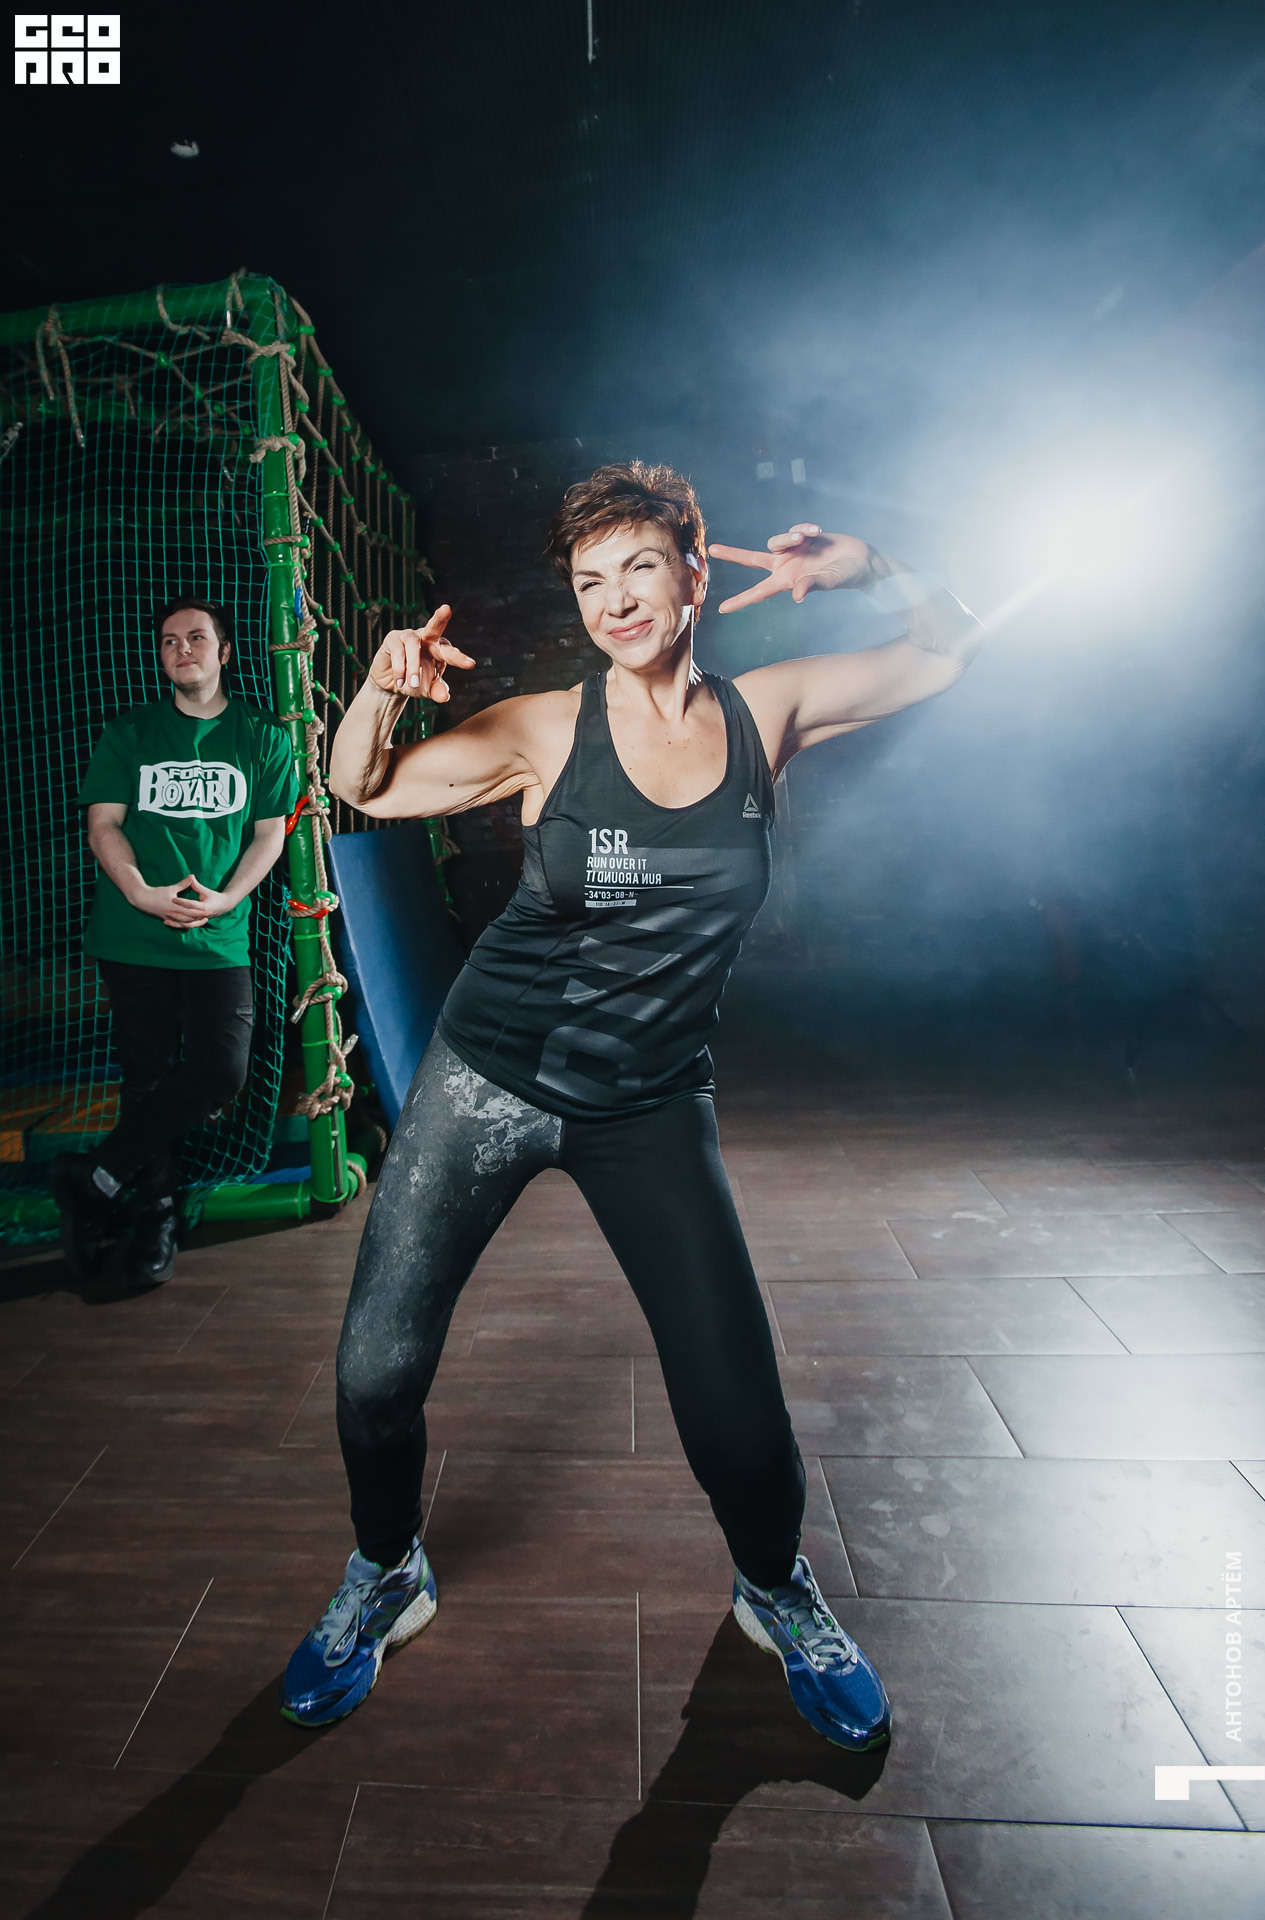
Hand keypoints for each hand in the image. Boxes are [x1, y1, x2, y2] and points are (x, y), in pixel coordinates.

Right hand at [127, 873, 217, 928]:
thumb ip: (183, 884)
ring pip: (184, 923)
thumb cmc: (157, 893)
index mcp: (176, 907)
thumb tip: (192, 876)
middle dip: (199, 918)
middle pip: (189, 919)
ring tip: (201, 921)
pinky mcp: (166, 919)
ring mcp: (170, 918)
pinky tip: (190, 924)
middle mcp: (173, 914)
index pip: (191, 911)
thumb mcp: (171, 888)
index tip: (209, 909)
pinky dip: (184, 925)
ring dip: (193, 923)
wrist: (143, 899)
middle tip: (208, 916)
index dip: (201, 911)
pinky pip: (177, 924)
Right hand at [368, 604, 474, 703]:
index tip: (471, 664)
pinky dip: (400, 668)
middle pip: (434, 626)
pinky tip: (400, 682)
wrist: (390, 684)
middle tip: (447, 608)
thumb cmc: (414, 683)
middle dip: (440, 617)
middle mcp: (425, 639)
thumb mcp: (426, 690)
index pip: (450, 652)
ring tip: (413, 684)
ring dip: (413, 666)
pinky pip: (397, 651)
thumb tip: (445, 697)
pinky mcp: (392, 639)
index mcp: (438, 649)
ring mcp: (408, 636)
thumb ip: (437, 692)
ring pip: (413, 645)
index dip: (459, 658)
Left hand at [709, 526, 874, 613]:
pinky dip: (805, 529)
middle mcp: (785, 566)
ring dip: (790, 536)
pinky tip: (818, 532)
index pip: (759, 592)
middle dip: (734, 554)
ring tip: (809, 537)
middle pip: (752, 560)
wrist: (860, 560)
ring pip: (777, 539)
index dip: (740, 600)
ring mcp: (793, 551)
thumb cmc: (845, 576)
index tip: (721, 609)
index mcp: (787, 581)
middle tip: (712, 550)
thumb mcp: (828, 582)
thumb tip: (797, 595)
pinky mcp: (803, 537)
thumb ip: (811, 585)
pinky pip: (795, 529)